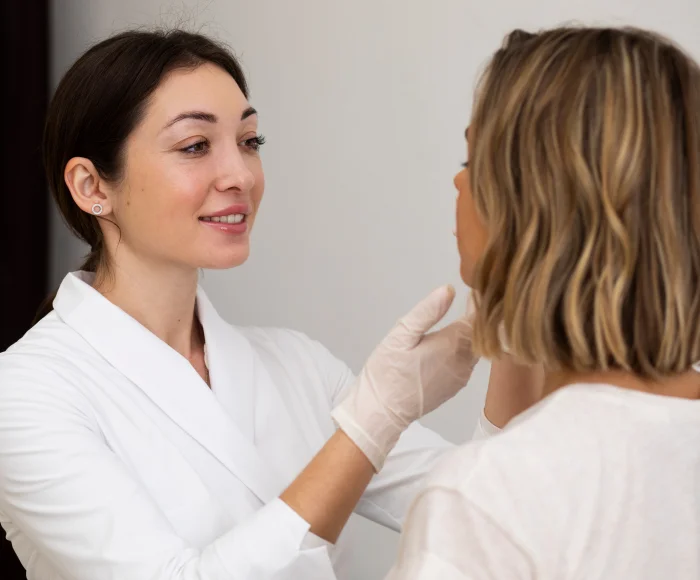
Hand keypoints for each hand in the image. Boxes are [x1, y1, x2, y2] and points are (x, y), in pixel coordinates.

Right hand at [331, 285, 477, 470]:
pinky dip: (463, 350)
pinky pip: (466, 363)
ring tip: (462, 319)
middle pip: (479, 334)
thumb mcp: (401, 335)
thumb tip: (448, 290)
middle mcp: (462, 362)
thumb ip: (427, 311)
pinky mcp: (454, 387)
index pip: (477, 318)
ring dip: (471, 335)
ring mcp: (460, 377)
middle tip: (472, 301)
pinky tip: (450, 345)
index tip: (476, 291)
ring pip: (474, 350)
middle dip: (476, 318)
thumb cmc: (387, 372)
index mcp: (452, 344)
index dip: (478, 304)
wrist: (382, 412)